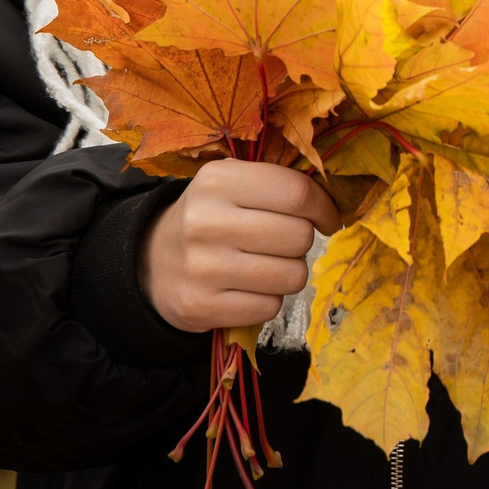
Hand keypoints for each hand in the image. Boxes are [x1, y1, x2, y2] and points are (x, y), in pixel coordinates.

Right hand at [140, 159, 340, 332]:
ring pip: (292, 275)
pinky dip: (268, 299)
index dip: (324, 208)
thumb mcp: (233, 184)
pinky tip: (246, 287)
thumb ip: (279, 184)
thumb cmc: (210, 216)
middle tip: (282, 243)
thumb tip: (336, 202)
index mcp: (218, 181)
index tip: (327, 218)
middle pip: (299, 236)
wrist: (152, 261)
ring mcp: (202, 268)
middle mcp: (206, 222)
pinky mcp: (200, 307)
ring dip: (288, 272)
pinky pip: (270, 307)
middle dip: (302, 241)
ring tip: (265, 264)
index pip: (297, 193)